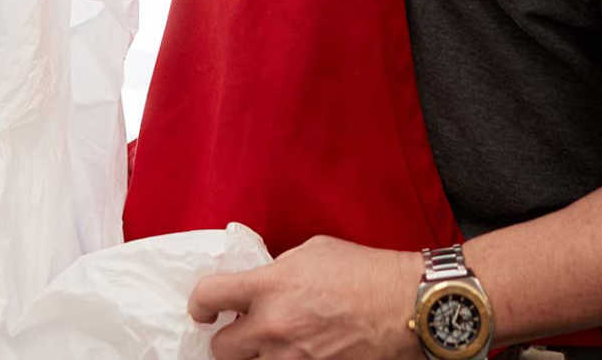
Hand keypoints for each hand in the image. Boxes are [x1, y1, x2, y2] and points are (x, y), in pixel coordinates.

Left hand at [188, 236, 421, 359]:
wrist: (403, 304)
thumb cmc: (364, 272)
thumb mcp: (312, 252)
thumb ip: (278, 268)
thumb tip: (261, 281)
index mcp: (269, 286)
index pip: (207, 297)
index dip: (198, 304)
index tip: (203, 310)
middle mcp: (273, 326)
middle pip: (220, 349)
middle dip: (228, 339)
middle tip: (241, 330)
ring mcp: (291, 358)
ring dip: (257, 356)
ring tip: (275, 343)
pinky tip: (298, 351)